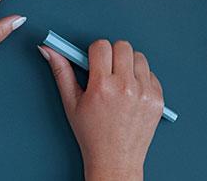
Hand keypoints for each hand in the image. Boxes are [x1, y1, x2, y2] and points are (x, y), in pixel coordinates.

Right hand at [39, 41, 163, 180]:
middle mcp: (125, 87)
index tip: (94, 61)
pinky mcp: (157, 99)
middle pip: (122, 46)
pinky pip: (151, 73)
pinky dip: (142, 78)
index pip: (101, 46)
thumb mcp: (71, 102)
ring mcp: (144, 93)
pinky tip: (131, 92)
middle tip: (107, 70)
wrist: (116, 160)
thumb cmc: (92, 134)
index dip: (95, 52)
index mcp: (102, 86)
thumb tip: (49, 50)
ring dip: (128, 64)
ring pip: (138, 57)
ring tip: (120, 82)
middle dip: (112, 54)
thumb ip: (60, 71)